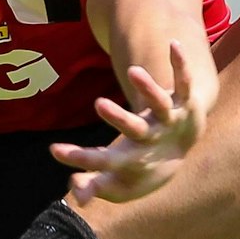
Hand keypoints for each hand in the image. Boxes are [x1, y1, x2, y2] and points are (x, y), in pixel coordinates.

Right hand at [50, 41, 205, 203]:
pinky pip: (184, 83)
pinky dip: (180, 65)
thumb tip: (74, 194)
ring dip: (149, 88)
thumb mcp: (115, 184)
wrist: (178, 154)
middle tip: (98, 104)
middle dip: (119, 118)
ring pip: (160, 104)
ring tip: (132, 71)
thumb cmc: (136, 168)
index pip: (103, 163)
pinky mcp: (184, 103)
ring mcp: (169, 121)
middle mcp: (151, 140)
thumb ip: (92, 186)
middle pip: (135, 130)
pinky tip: (174, 44)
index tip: (55, 150)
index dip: (80, 159)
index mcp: (130, 161)